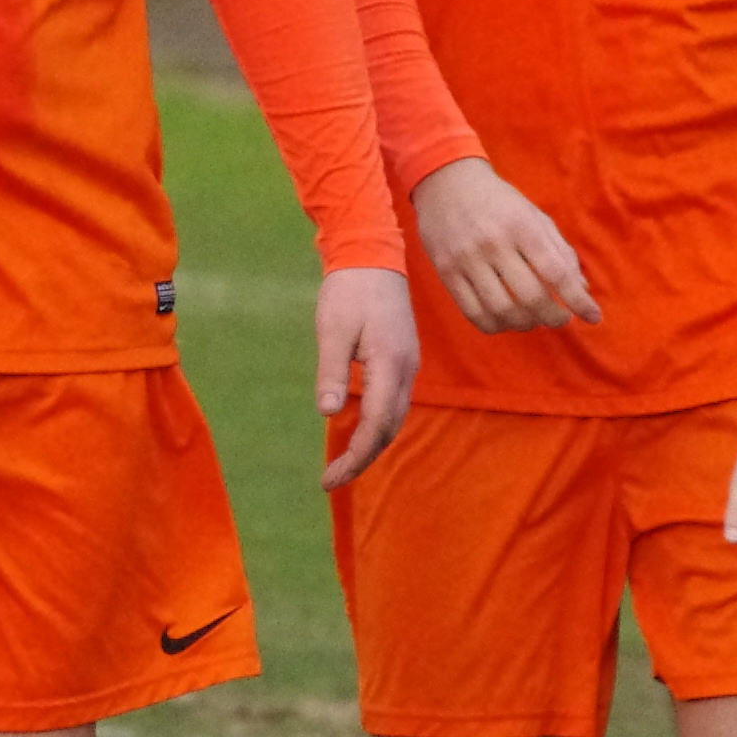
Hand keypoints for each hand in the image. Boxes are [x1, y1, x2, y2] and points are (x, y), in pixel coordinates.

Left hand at [315, 266, 418, 489]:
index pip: (376, 426)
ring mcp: (408, 365)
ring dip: (370, 444)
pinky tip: (358, 432)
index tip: (330, 478)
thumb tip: (329, 413)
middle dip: (362, 458)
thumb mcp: (332, 331)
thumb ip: (332, 372)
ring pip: (394, 418)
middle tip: (330, 480)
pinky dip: (377, 425)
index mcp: (390, 364)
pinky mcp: (402, 359)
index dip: (355, 457)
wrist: (373, 256)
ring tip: (341, 464)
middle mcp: (406, 369)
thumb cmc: (349, 291)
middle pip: (389, 429)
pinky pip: (394, 403)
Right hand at [410, 156, 600, 333]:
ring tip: (532, 319)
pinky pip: (472, 313)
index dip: (577, 300)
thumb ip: (560, 250)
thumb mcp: (534, 216)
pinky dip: (495, 326)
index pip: (555, 272)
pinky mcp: (446, 272)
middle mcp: (494, 243)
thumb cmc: (498, 201)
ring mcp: (467, 260)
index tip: (593, 316)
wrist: (446, 182)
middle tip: (560, 318)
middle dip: (552, 317)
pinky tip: (505, 320)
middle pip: (530, 297)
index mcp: (522, 226)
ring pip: (501, 310)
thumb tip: (580, 288)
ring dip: (524, 324)